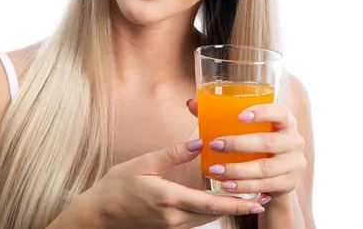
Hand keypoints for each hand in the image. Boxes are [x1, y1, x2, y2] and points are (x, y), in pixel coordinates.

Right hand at [84, 139, 265, 227]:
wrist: (98, 215)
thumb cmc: (116, 187)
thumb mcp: (142, 164)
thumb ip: (172, 153)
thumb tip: (198, 143)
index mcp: (169, 199)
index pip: (210, 204)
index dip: (237, 203)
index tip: (259, 199)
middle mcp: (174, 217)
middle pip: (215, 215)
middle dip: (240, 207)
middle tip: (264, 197)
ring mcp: (171, 226)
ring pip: (207, 219)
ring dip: (228, 210)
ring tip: (250, 198)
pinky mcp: (168, 228)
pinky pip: (196, 221)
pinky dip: (211, 212)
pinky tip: (219, 201)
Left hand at [187, 99, 305, 200]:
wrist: (277, 173)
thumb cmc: (256, 141)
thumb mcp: (245, 127)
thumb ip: (219, 115)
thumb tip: (191, 103)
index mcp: (285, 121)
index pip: (279, 112)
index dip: (262, 112)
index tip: (239, 115)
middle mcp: (294, 141)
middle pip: (269, 142)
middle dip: (239, 145)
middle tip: (215, 145)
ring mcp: (294, 164)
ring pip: (266, 168)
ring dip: (238, 170)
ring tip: (215, 170)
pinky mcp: (289, 184)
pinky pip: (266, 186)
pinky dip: (245, 187)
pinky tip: (228, 186)